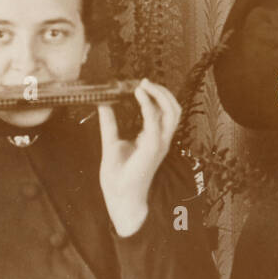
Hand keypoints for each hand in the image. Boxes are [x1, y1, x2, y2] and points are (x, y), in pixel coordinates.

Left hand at [98, 79, 181, 235]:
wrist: (120, 197)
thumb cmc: (118, 176)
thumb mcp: (110, 143)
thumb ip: (109, 123)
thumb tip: (103, 104)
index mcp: (154, 139)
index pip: (165, 112)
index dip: (156, 96)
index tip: (140, 84)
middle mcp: (161, 139)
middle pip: (174, 109)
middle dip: (162, 92)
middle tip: (144, 82)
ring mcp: (160, 143)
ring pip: (172, 112)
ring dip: (160, 94)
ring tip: (144, 85)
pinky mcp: (153, 147)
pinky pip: (156, 121)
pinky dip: (148, 104)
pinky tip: (138, 95)